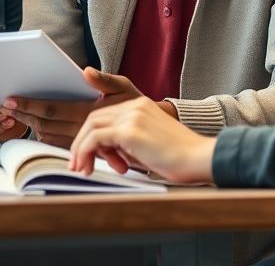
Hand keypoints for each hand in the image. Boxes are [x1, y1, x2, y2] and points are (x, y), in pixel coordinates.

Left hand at [1, 67, 144, 147]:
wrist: (180, 146)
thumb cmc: (152, 120)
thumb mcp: (129, 92)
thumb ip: (105, 81)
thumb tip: (84, 71)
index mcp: (97, 104)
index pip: (55, 105)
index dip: (32, 104)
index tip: (12, 101)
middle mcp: (100, 117)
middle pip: (51, 120)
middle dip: (26, 115)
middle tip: (6, 109)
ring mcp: (106, 134)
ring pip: (58, 137)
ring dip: (39, 131)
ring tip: (22, 121)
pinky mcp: (116, 146)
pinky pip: (75, 152)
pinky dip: (58, 148)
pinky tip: (49, 142)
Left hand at [69, 96, 215, 182]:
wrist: (198, 158)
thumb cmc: (179, 158)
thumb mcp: (147, 145)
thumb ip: (125, 143)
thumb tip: (102, 154)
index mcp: (140, 106)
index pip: (105, 114)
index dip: (91, 135)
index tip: (84, 155)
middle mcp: (134, 106)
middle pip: (94, 118)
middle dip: (81, 142)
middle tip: (76, 164)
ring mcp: (131, 116)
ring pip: (91, 127)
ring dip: (80, 149)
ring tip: (80, 169)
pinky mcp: (129, 130)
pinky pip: (96, 139)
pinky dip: (86, 152)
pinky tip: (87, 167)